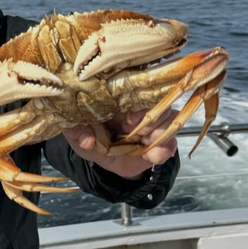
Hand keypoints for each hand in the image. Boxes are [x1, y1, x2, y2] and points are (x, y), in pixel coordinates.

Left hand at [63, 108, 178, 179]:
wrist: (106, 162)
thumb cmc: (91, 138)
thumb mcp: (76, 135)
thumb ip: (77, 133)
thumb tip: (88, 141)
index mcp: (120, 97)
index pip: (138, 87)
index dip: (137, 103)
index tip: (129, 118)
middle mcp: (140, 106)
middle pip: (160, 101)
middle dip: (150, 119)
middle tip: (132, 131)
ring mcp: (155, 123)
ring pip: (171, 118)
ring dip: (158, 133)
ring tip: (142, 143)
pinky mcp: (163, 141)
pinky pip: (172, 142)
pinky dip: (163, 150)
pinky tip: (150, 155)